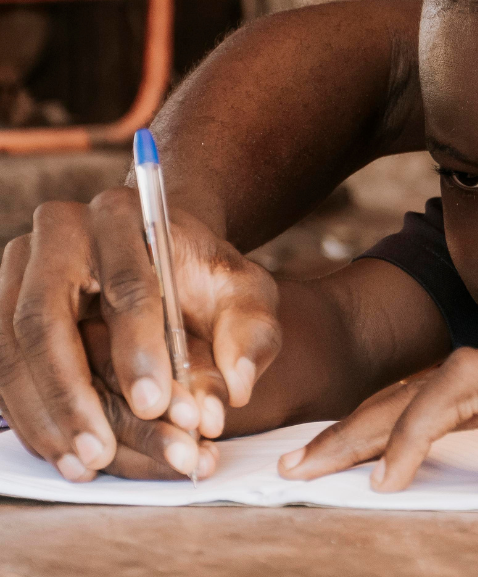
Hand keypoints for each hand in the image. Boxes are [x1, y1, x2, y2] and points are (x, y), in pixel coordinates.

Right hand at [0, 191, 280, 480]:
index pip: (125, 284)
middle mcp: (59, 232)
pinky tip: (63, 453)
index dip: (137, 349)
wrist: (164, 255)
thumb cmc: (205, 277)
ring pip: (8, 347)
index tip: (155, 405)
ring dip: (44, 414)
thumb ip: (250, 334)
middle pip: (44, 318)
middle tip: (104, 451)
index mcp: (124, 215)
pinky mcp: (0, 303)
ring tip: (86, 464)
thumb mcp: (245, 296)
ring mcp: (17, 267)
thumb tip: (236, 389)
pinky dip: (28, 415)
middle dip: (72, 393)